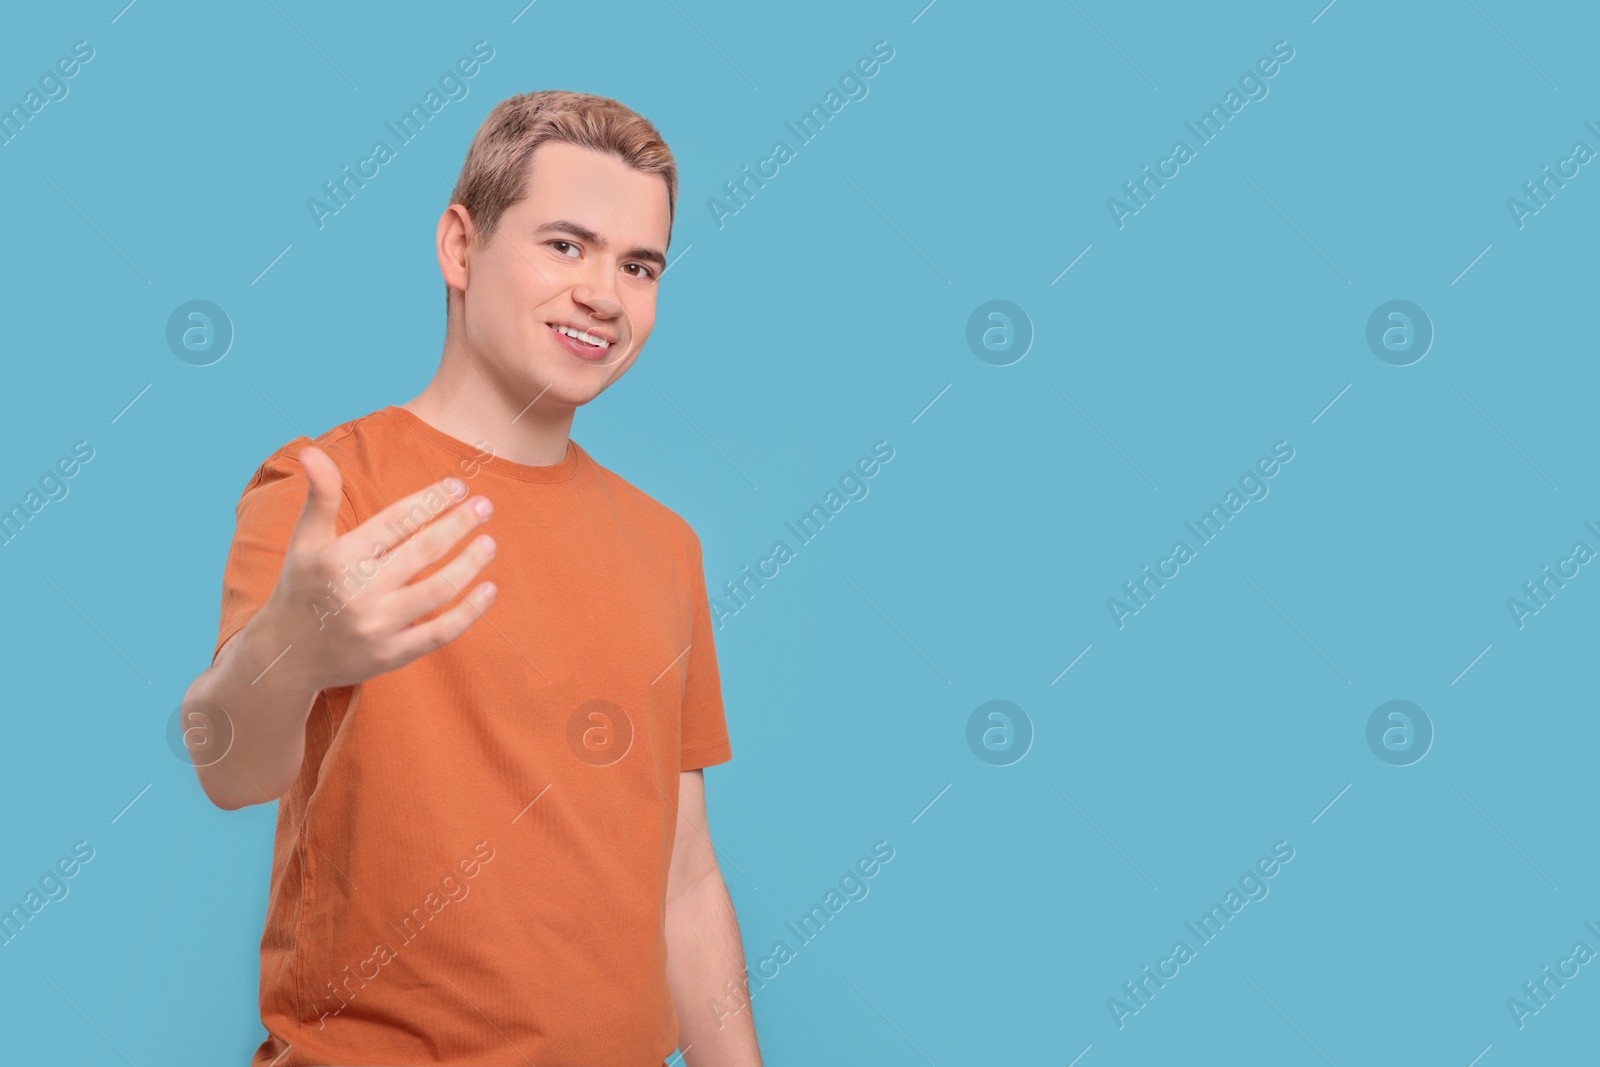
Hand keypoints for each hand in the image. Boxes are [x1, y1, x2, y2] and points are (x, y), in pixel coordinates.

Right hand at [261, 444, 497, 691]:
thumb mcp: (304, 541)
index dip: (431, 500)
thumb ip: (320, 497)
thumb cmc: (302, 587)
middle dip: (459, 524)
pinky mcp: (391, 656)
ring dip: (470, 564)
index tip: (458, 486)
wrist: (287, 657)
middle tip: (484, 505)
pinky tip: (489, 588)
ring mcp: (376, 626)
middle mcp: (357, 592)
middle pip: (423, 551)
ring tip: (489, 543)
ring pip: (438, 590)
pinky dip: (470, 612)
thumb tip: (311, 450)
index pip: (396, 521)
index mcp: (338, 558)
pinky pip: (441, 632)